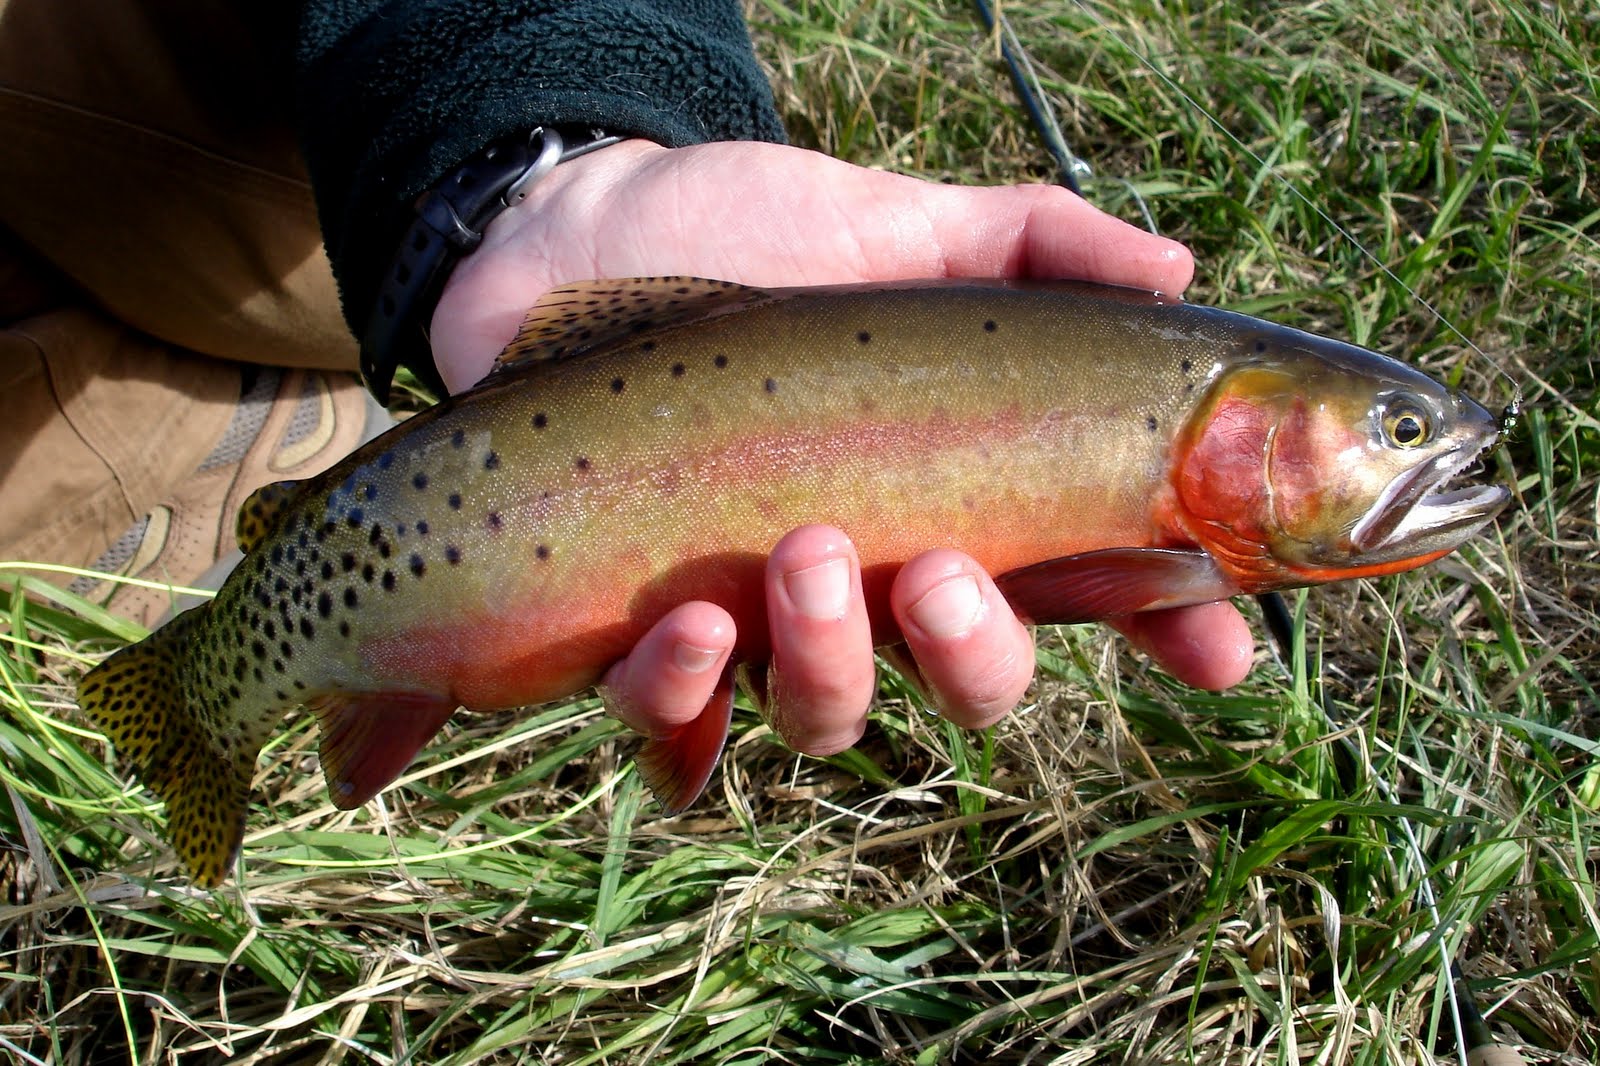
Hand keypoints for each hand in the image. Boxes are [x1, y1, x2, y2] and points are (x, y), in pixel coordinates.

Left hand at [431, 140, 1253, 757]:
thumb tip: (1172, 272)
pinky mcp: (641, 634)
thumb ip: (1032, 243)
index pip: (1090, 583)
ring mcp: (757, 615)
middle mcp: (872, 574)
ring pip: (829, 716)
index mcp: (955, 492)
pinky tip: (689, 625)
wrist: (572, 236)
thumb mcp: (894, 222)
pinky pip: (677, 727)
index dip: (1167, 629)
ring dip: (832, 662)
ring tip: (799, 554)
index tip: (1217, 647)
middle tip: (935, 568)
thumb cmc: (744, 234)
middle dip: (974, 654)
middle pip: (968, 681)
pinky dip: (686, 700)